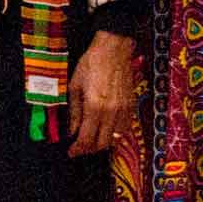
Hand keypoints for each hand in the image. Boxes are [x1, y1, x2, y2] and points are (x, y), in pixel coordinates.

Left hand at [65, 30, 137, 156]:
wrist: (114, 49)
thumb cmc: (92, 64)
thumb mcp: (75, 86)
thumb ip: (74, 112)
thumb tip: (71, 131)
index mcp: (94, 107)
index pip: (86, 139)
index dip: (77, 149)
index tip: (71, 152)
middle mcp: (111, 112)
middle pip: (102, 144)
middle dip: (89, 149)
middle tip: (79, 148)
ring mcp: (124, 110)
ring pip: (115, 139)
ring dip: (102, 143)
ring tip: (91, 139)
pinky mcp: (131, 106)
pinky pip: (124, 129)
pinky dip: (114, 134)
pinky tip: (105, 130)